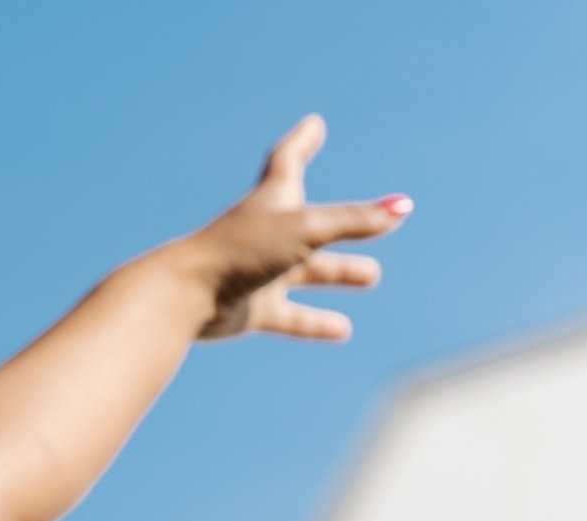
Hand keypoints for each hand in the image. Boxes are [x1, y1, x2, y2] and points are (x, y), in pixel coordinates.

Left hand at [169, 114, 410, 341]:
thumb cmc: (240, 251)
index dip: (302, 142)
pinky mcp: (251, 309)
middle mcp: (265, 234)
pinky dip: (316, 321)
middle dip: (344, 225)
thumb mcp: (306, 230)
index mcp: (272, 202)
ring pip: (305, 272)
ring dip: (337, 272)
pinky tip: (342, 330)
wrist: (185, 296)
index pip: (287, 161)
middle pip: (310, 224)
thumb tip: (402, 208)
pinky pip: (291, 316)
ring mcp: (258, 272)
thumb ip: (354, 221)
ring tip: (370, 276)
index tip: (313, 124)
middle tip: (377, 225)